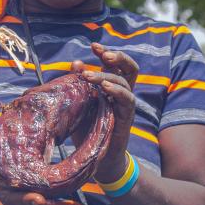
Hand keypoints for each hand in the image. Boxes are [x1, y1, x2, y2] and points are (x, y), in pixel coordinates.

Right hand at [0, 132, 63, 204]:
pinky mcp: (30, 193)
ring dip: (45, 203)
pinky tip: (72, 202)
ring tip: (59, 201)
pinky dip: (57, 201)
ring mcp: (15, 197)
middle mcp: (0, 197)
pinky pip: (44, 199)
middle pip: (12, 203)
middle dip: (26, 203)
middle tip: (39, 201)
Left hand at [74, 41, 137, 182]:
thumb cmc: (86, 129)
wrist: (96, 158)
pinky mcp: (127, 117)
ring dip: (106, 75)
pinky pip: (127, 99)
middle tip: (103, 53)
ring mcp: (125, 105)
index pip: (114, 64)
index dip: (105, 52)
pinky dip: (117, 91)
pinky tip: (104, 87)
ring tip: (88, 76)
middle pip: (129, 68)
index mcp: (110, 87)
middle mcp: (121, 93)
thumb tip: (75, 62)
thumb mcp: (80, 103)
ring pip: (125, 81)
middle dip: (118, 57)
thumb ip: (78, 83)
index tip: (93, 46)